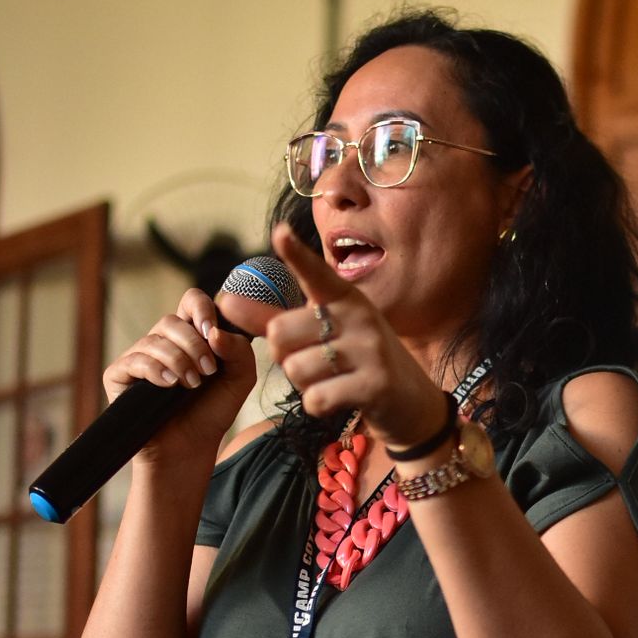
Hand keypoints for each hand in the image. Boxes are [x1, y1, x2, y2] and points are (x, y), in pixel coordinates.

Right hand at [100, 288, 258, 459]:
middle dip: (194, 344)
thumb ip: (239, 351)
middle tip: (208, 370)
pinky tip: (170, 385)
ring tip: (191, 385)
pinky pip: (135, 360)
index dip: (202, 309)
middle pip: (172, 320)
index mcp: (190, 335)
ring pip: (155, 340)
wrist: (190, 448)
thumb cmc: (211, 411)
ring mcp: (139, 357)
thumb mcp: (239, 379)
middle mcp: (162, 342)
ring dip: (179, 361)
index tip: (213, 332)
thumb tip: (214, 332)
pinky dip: (156, 370)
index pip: (191, 301)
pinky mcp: (119, 375)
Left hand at [265, 223, 450, 448]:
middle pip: (281, 333)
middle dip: (283, 356)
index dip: (296, 254)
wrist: (412, 403)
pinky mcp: (375, 384)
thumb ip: (271, 319)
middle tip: (312, 362)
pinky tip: (339, 400)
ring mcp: (370, 350)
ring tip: (333, 381)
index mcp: (345, 298)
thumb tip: (225, 301)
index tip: (279, 232)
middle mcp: (359, 317)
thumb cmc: (357, 362)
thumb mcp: (322, 333)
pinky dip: (318, 405)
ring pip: (296, 369)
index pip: (316, 272)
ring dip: (304, 384)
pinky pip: (315, 397)